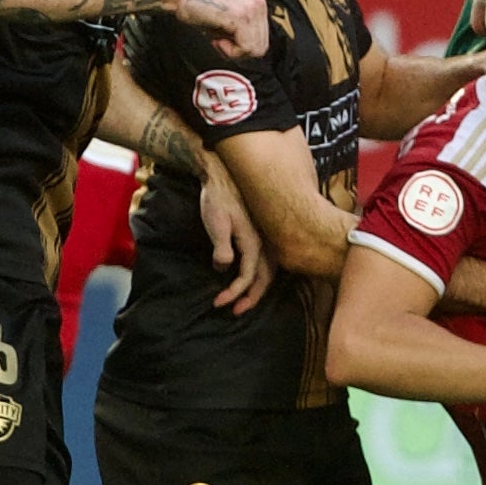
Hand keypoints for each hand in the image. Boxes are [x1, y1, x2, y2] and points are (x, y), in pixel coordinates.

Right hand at [171, 0, 271, 59]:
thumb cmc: (199, 8)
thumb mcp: (229, 22)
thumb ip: (243, 33)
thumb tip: (249, 52)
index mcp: (258, 5)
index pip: (262, 42)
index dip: (242, 49)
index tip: (224, 41)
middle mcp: (259, 5)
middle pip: (261, 48)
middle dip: (239, 52)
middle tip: (219, 42)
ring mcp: (251, 10)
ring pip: (254, 50)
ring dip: (233, 51)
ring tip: (217, 39)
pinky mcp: (241, 16)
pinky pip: (245, 48)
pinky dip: (229, 51)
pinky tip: (216, 40)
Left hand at [201, 166, 272, 313]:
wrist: (223, 173)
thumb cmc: (218, 196)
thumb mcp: (216, 221)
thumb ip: (221, 246)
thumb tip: (224, 268)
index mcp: (254, 241)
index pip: (249, 276)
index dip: (235, 293)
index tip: (218, 303)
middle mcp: (264, 242)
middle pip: (265, 278)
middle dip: (250, 298)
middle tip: (234, 311)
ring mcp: (265, 237)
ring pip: (269, 271)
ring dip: (256, 288)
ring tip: (242, 300)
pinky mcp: (261, 233)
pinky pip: (266, 261)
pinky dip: (259, 274)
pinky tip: (251, 277)